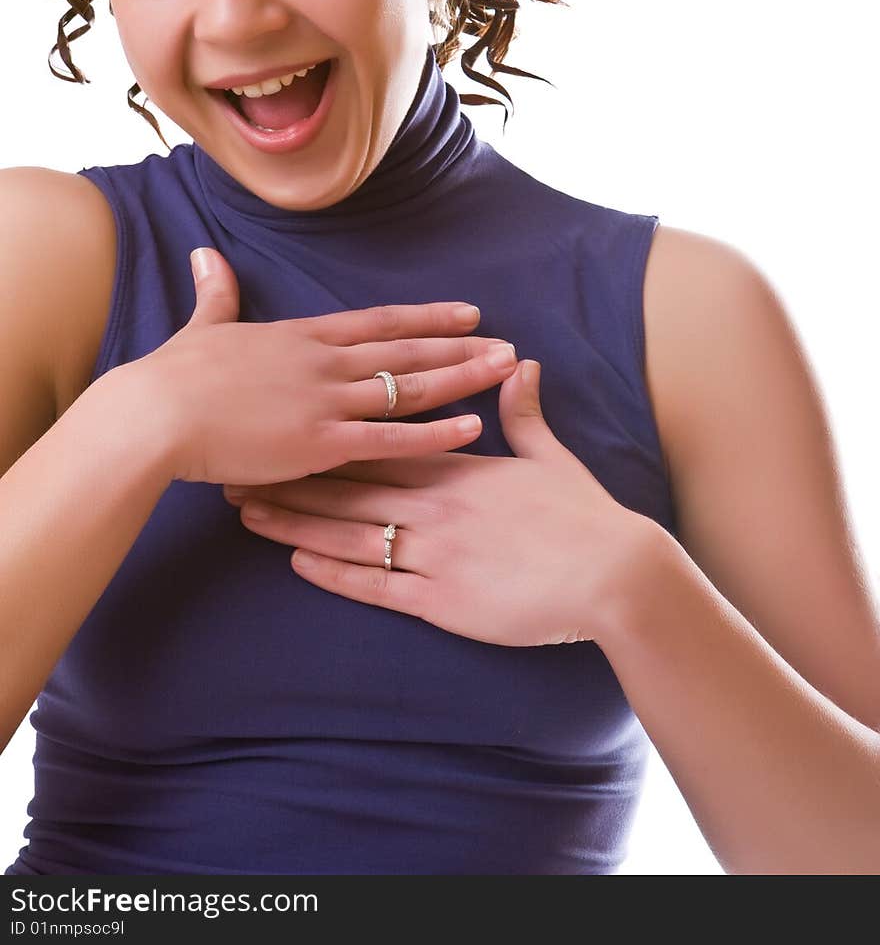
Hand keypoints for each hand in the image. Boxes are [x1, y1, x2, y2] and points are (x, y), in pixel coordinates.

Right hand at [131, 246, 521, 487]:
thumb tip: (204, 254)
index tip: (468, 312)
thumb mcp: (204, 326)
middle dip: (461, 346)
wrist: (156, 414)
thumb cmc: (174, 375)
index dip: (427, 318)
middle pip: (408, 350)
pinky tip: (473, 426)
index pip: (379, 322)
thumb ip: (217, 293)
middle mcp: (324, 361)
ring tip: (504, 370)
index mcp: (302, 336)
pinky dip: (435, 433)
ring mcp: (326, 400)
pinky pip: (391, 437)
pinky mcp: (320, 442)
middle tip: (509, 343)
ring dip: (462, 378)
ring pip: (410, 386)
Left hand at [225, 359, 658, 646]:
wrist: (612, 574)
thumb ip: (525, 413)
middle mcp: (436, 504)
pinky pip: (375, 585)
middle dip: (289, 475)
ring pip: (348, 532)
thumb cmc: (583, 517)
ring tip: (247, 512)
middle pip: (347, 485)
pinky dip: (333, 574)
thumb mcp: (551, 457)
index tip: (284, 422)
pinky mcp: (440, 599)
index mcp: (457, 468)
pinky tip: (296, 563)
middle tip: (238, 465)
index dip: (326, 435)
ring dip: (294, 522)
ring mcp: (434, 552)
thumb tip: (522, 364)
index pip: (379, 444)